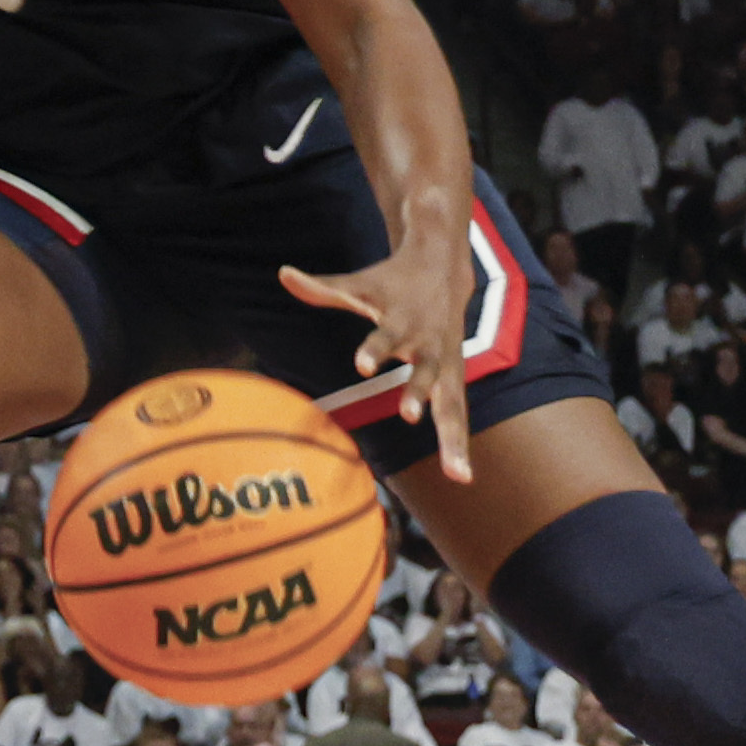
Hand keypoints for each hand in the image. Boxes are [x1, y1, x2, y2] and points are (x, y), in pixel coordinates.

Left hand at [281, 221, 476, 481]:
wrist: (444, 268)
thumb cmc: (392, 282)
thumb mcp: (360, 284)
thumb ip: (324, 287)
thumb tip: (283, 273)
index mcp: (402, 321)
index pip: (385, 335)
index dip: (374, 349)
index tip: (360, 364)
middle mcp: (428, 345)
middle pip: (426, 372)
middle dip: (419, 393)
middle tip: (409, 415)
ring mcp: (446, 364)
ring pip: (452, 404)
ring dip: (454, 438)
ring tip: (457, 474)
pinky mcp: (456, 378)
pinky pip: (458, 415)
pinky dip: (460, 445)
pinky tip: (462, 477)